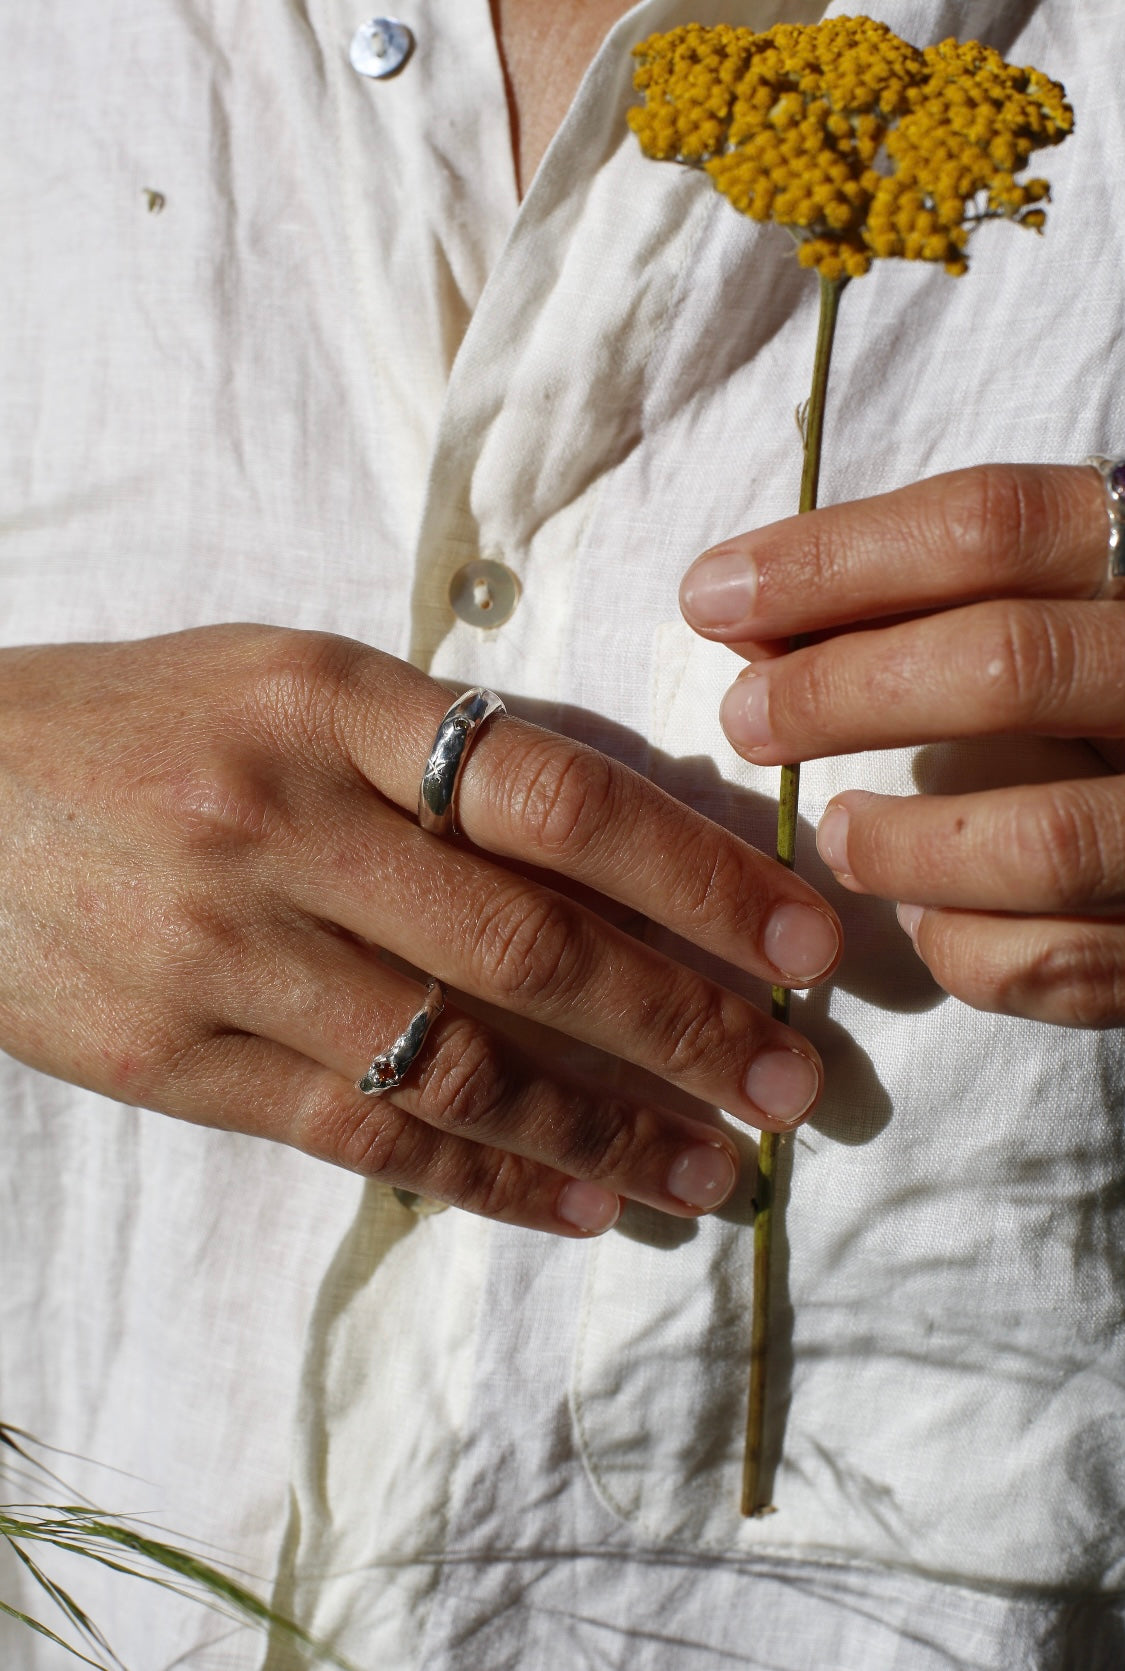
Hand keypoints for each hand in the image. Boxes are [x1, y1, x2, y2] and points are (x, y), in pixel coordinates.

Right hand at [0, 627, 839, 1233]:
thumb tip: (628, 845)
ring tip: (714, 1172)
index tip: (809, 942)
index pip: (554, 793)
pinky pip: (359, 1134)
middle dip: (683, 1024)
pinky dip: (488, 1177)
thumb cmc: (143, 725)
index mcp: (325, 697)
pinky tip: (581, 1204)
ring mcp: (219, 949)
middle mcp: (278, 820)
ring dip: (606, 1128)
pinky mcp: (169, 1060)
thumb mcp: (286, 682)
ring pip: (453, 1061)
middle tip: (797, 1085)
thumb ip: (436, 750)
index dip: (699, 874)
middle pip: (525, 944)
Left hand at [680, 463, 1124, 1026]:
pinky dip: (972, 951)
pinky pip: (1072, 963)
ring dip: (905, 846)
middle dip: (842, 694)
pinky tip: (928, 921)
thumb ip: (933, 585)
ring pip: (1046, 838)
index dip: (833, 561)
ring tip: (841, 838)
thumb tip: (739, 606)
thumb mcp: (1057, 590)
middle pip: (1009, 665)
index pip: (992, 526)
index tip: (713, 596)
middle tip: (748, 720)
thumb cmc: (1112, 661)